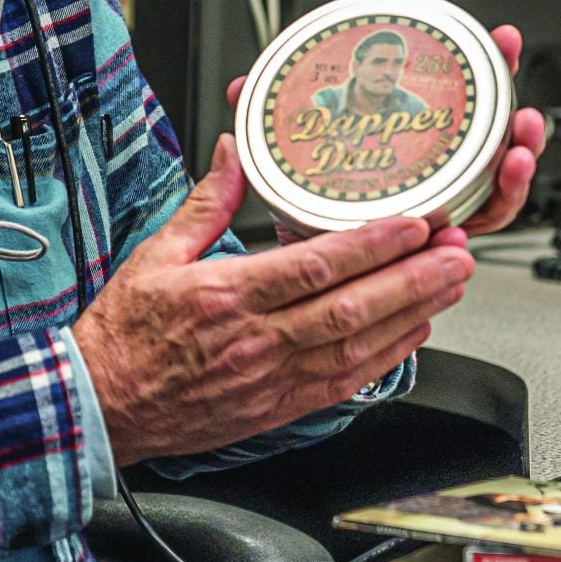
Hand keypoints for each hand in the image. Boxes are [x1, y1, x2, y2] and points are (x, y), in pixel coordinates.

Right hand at [71, 135, 472, 464]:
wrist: (101, 406)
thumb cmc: (124, 334)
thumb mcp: (156, 255)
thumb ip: (207, 202)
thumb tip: (236, 153)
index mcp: (226, 296)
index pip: (316, 267)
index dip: (374, 246)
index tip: (414, 224)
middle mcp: (256, 341)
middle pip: (352, 308)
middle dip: (415, 279)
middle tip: (458, 253)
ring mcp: (271, 380)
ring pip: (359, 347)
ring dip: (413, 315)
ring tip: (452, 285)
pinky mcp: (277, 408)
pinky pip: (344, 383)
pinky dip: (386, 358)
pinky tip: (414, 333)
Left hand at [224, 22, 549, 235]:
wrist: (292, 286)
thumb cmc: (296, 217)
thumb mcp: (282, 162)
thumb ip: (269, 124)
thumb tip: (242, 87)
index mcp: (406, 150)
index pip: (457, 102)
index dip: (485, 71)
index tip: (502, 42)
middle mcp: (434, 182)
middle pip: (490, 146)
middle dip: (517, 123)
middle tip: (524, 111)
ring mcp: (441, 219)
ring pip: (493, 197)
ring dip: (513, 175)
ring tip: (516, 156)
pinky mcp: (433, 259)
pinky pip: (466, 245)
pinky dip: (481, 228)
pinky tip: (473, 231)